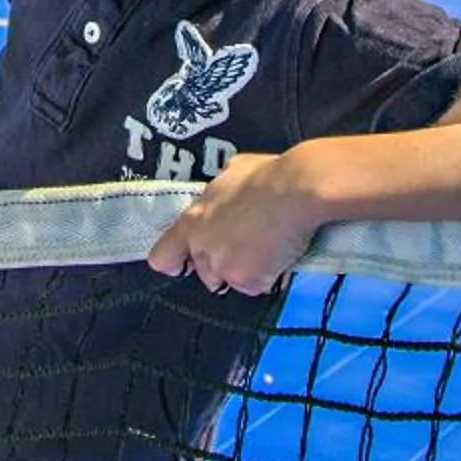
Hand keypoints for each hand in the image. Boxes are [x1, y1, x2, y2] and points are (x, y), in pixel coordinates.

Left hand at [146, 150, 322, 296]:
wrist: (298, 188)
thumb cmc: (269, 175)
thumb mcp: (233, 173)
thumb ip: (220, 191)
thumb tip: (226, 188)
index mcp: (192, 221)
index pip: (162, 256)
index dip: (174, 262)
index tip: (184, 264)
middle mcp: (201, 246)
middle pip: (205, 273)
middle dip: (224, 266)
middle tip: (249, 248)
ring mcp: (222, 265)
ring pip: (231, 281)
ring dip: (246, 272)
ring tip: (268, 248)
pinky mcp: (246, 280)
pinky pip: (256, 286)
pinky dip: (269, 277)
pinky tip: (280, 255)